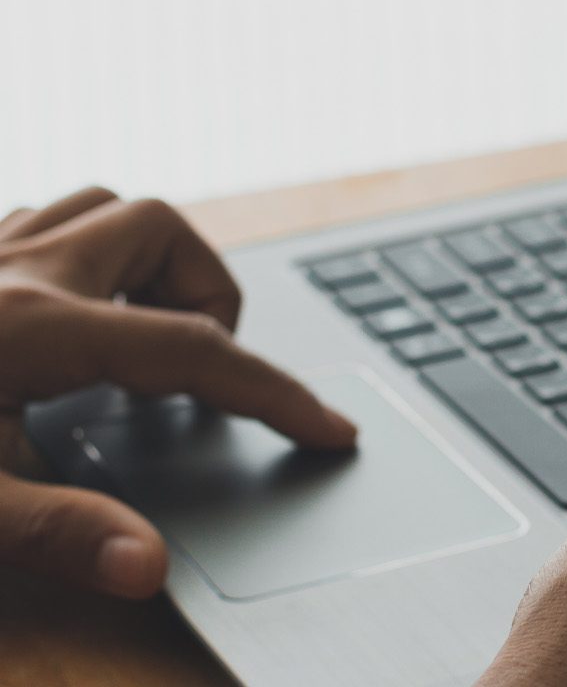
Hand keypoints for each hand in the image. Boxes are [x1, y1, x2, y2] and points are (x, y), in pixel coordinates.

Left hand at [0, 187, 356, 597]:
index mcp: (32, 325)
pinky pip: (47, 222)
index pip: (194, 348)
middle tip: (206, 368)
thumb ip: (54, 531)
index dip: (275, 393)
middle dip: (210, 290)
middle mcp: (14, 269)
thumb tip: (146, 565)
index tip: (329, 428)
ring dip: (149, 261)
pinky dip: (89, 257)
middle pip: (158, 227)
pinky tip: (77, 319)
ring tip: (151, 335)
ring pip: (101, 208)